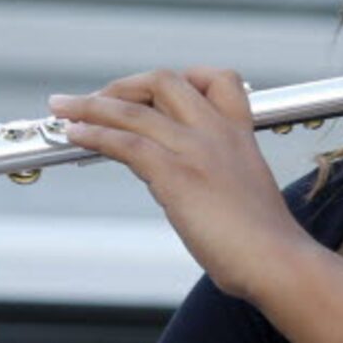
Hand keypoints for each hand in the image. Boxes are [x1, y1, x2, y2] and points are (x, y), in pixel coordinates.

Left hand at [48, 69, 299, 301]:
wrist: (279, 264)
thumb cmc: (268, 247)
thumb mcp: (247, 199)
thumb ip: (220, 183)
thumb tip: (192, 196)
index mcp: (241, 136)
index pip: (217, 80)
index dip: (183, 78)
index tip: (155, 95)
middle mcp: (217, 133)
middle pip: (165, 80)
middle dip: (125, 86)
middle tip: (99, 101)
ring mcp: (195, 149)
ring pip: (133, 109)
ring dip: (90, 105)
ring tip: (63, 108)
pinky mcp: (175, 173)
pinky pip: (124, 141)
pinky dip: (93, 133)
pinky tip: (74, 135)